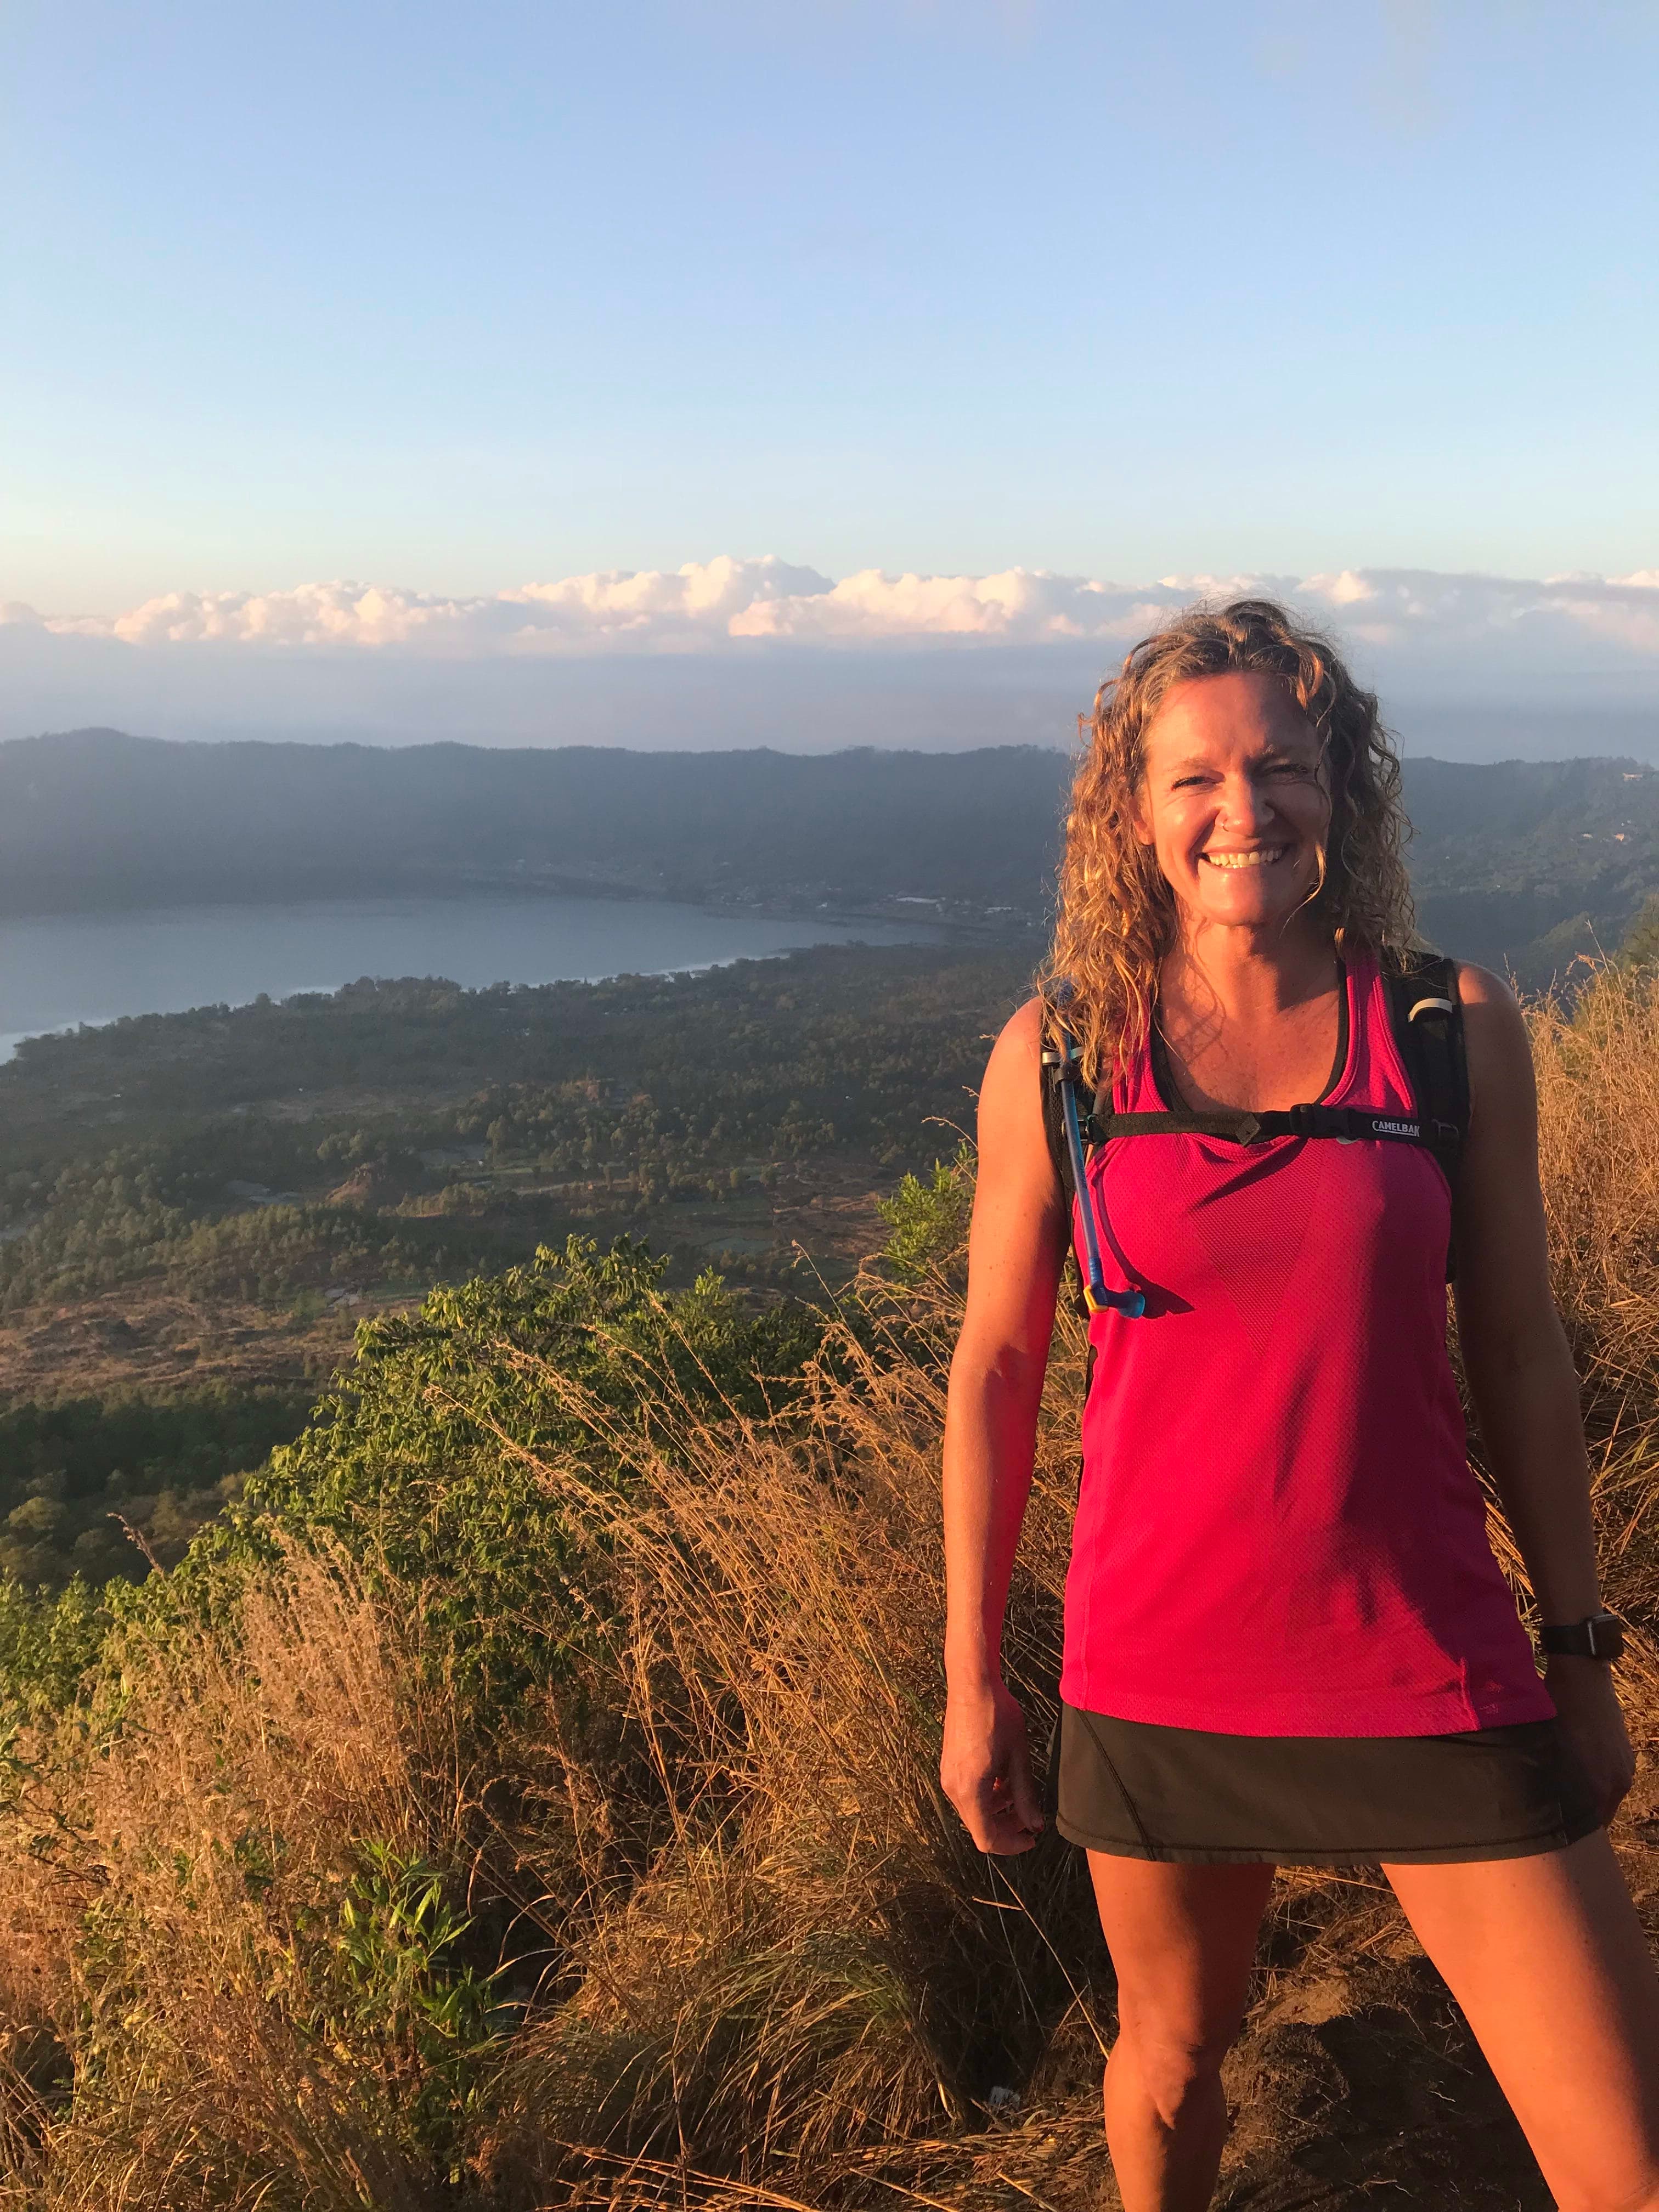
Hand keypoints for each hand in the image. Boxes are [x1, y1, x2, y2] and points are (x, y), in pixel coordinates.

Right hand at [940, 1674, 1043, 1853]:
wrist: (972, 1684)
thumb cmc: (998, 1716)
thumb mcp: (1018, 1757)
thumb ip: (1026, 1795)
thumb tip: (1035, 1825)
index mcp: (970, 1789)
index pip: (987, 1838)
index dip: (1011, 1844)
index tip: (1032, 1837)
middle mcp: (953, 1788)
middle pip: (979, 1827)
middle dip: (1007, 1828)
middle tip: (1031, 1818)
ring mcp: (948, 1777)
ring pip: (973, 1811)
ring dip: (997, 1811)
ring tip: (1019, 1794)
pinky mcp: (948, 1766)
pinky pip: (967, 1794)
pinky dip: (986, 1796)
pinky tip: (1003, 1779)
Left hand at [1547, 1656, 1636, 1825]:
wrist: (1583, 1675)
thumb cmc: (1558, 1709)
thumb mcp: (1550, 1747)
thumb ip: (1555, 1780)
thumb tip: (1544, 1801)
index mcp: (1599, 1785)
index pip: (1591, 1824)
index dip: (1573, 1828)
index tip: (1556, 1828)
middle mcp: (1618, 1781)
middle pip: (1601, 1812)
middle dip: (1584, 1816)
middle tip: (1559, 1813)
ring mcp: (1625, 1766)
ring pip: (1608, 1794)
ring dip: (1592, 1796)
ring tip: (1567, 1789)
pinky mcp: (1626, 1752)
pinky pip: (1613, 1776)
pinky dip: (1599, 1778)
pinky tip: (1579, 1768)